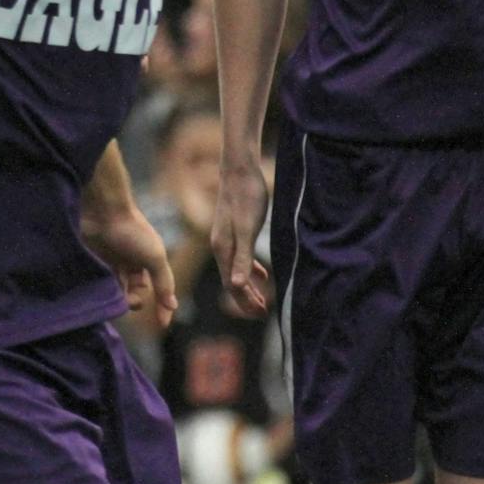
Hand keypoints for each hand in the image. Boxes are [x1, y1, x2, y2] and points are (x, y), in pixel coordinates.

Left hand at [83, 200, 176, 326]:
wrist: (103, 210)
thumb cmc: (132, 231)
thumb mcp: (155, 257)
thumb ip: (164, 282)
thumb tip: (173, 305)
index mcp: (152, 258)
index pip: (161, 288)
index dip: (164, 306)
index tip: (163, 325)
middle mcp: (135, 261)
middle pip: (138, 290)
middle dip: (136, 301)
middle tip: (132, 301)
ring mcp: (116, 260)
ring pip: (120, 288)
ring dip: (122, 298)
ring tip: (120, 298)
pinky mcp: (98, 260)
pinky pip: (105, 282)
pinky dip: (107, 291)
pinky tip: (106, 294)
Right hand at [212, 158, 271, 316]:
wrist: (239, 170)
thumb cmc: (247, 197)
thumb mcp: (247, 229)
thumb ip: (242, 257)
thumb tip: (235, 286)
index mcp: (222, 249)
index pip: (231, 284)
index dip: (245, 301)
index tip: (262, 313)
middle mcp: (220, 247)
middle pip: (231, 281)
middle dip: (246, 299)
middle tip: (263, 313)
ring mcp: (226, 239)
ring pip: (235, 271)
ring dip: (248, 287)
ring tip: (262, 300)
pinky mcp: (234, 230)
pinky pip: (240, 258)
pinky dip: (250, 270)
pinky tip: (262, 275)